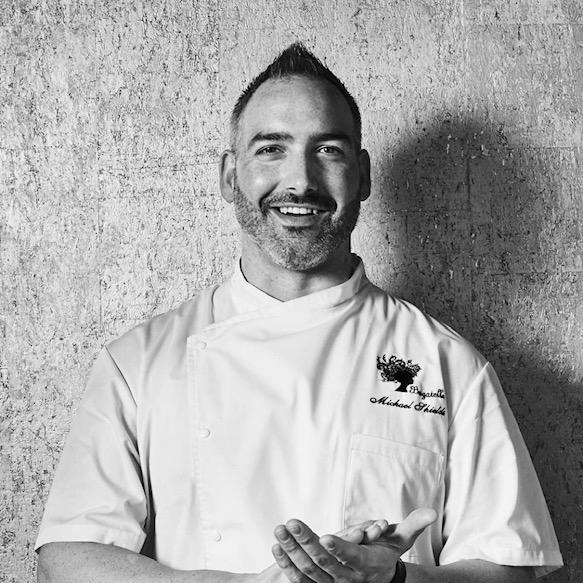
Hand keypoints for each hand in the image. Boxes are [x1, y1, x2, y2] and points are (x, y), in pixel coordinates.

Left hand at [272, 509, 436, 582]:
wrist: (377, 581)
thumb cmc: (386, 555)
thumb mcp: (401, 540)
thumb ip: (414, 524)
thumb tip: (432, 512)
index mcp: (365, 564)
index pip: (350, 557)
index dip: (338, 548)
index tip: (324, 535)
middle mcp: (346, 577)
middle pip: (323, 561)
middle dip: (305, 542)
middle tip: (290, 523)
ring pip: (307, 570)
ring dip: (291, 551)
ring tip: (279, 531)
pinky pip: (300, 578)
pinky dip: (287, 564)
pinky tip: (276, 547)